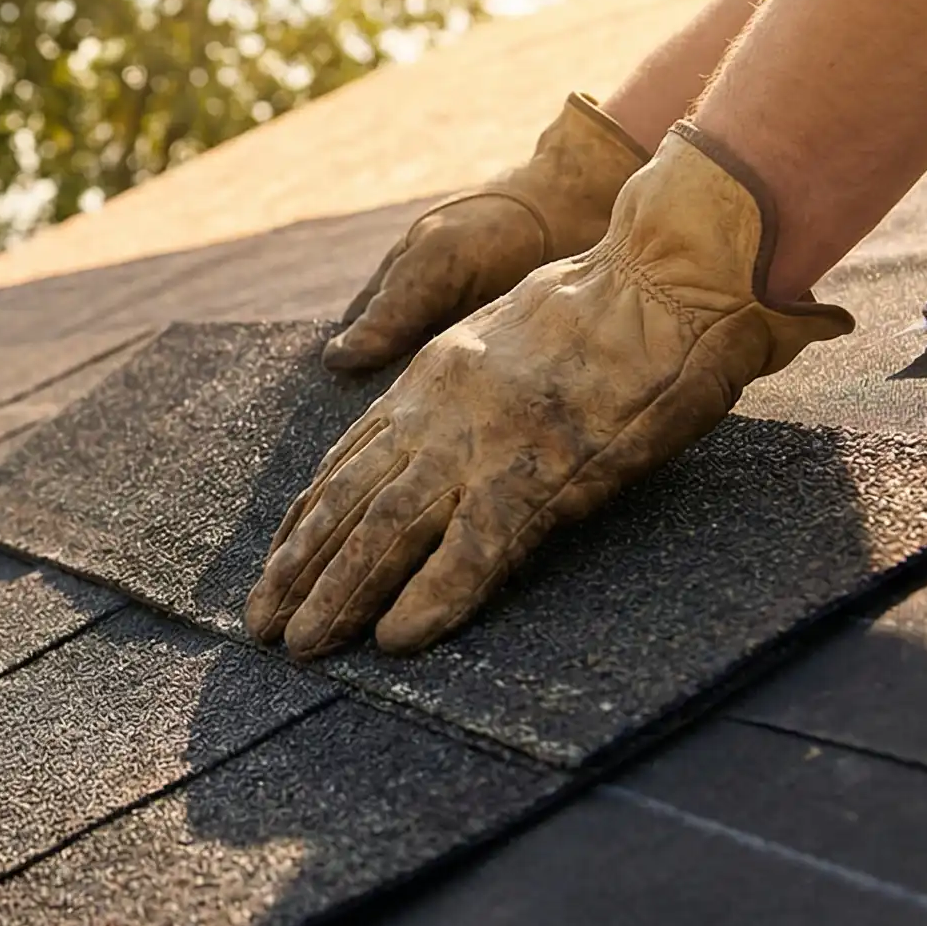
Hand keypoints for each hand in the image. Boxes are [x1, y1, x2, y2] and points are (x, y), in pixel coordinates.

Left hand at [250, 126, 850, 656]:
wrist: (666, 279)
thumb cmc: (609, 308)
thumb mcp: (507, 336)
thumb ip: (466, 385)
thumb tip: (444, 420)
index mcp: (432, 379)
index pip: (347, 459)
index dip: (306, 519)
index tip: (277, 564)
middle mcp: (438, 412)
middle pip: (348, 501)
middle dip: (299, 569)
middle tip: (260, 627)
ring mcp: (484, 444)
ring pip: (386, 530)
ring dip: (339, 594)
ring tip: (302, 646)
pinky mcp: (540, 473)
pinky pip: (472, 549)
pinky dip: (431, 598)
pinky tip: (397, 641)